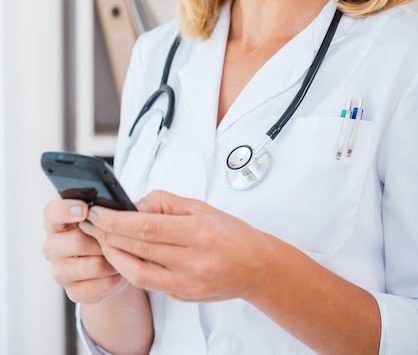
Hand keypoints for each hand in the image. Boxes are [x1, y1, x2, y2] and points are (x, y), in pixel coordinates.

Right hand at [42, 199, 127, 303]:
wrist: (110, 263)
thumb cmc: (105, 231)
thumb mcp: (104, 214)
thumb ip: (104, 208)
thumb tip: (115, 210)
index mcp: (55, 221)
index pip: (53, 212)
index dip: (68, 210)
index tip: (85, 209)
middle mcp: (52, 246)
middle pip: (79, 242)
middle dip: (106, 240)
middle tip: (120, 237)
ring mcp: (59, 272)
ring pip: (94, 266)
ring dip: (114, 260)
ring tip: (123, 254)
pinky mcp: (72, 292)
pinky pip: (100, 286)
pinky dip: (115, 278)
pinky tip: (117, 271)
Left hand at [78, 190, 270, 302]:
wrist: (256, 267)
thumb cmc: (231, 233)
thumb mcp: (201, 207)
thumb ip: (165, 203)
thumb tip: (134, 204)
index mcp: (199, 233)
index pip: (147, 227)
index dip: (116, 220)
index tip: (97, 212)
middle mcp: (193, 261)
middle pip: (138, 248)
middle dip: (107, 234)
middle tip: (89, 222)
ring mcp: (187, 284)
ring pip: (137, 271)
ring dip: (112, 255)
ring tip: (99, 239)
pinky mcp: (183, 297)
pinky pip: (148, 283)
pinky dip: (129, 268)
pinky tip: (120, 255)